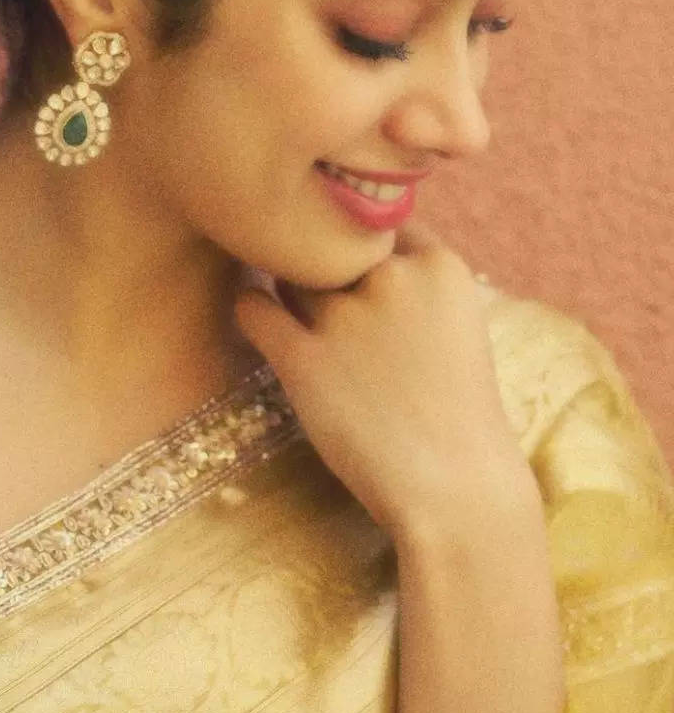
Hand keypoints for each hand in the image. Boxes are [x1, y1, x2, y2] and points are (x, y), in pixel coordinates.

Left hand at [233, 221, 530, 538]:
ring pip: (291, 274)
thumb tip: (358, 249)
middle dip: (326, 268)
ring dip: (292, 295)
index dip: (363, 245)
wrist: (457, 489)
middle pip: (331, 245)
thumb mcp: (458, 322)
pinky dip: (252, 310)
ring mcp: (346, 318)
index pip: (380, 223)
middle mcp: (392, 278)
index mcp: (439, 265)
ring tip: (312, 332)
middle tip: (331, 306)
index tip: (356, 270)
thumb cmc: (458, 411)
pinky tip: (262, 322)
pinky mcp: (304, 360)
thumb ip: (415, 280)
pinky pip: (253, 309)